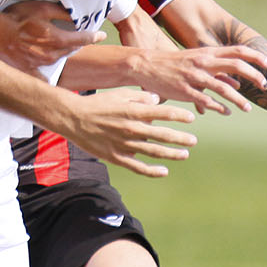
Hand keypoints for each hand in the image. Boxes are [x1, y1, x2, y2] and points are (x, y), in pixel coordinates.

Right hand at [0, 0, 101, 69]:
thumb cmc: (17, 18)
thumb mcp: (42, 8)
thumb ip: (61, 13)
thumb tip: (74, 16)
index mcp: (57, 40)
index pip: (82, 39)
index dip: (94, 36)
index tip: (101, 35)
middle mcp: (52, 55)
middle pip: (71, 50)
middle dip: (77, 44)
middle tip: (81, 38)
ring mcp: (40, 64)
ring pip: (58, 59)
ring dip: (62, 53)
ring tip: (61, 46)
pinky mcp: (29, 69)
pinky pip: (41, 76)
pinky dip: (47, 76)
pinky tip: (49, 79)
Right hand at [60, 89, 196, 177]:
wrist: (73, 118)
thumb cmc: (98, 104)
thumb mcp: (119, 94)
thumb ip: (139, 97)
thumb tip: (157, 101)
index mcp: (133, 111)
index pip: (163, 114)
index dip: (179, 116)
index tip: (191, 118)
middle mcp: (131, 129)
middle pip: (162, 135)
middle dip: (181, 138)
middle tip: (194, 140)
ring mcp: (124, 144)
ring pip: (154, 152)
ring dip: (172, 154)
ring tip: (185, 154)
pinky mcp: (116, 157)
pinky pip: (138, 167)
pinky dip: (152, 171)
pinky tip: (164, 171)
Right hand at [128, 45, 266, 114]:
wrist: (147, 65)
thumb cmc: (173, 64)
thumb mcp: (196, 61)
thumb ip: (216, 70)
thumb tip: (236, 83)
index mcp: (208, 53)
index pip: (238, 51)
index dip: (256, 57)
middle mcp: (204, 62)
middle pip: (237, 66)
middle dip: (254, 76)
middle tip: (264, 86)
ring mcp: (195, 77)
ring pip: (224, 88)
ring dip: (238, 99)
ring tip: (247, 108)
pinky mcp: (186, 91)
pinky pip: (207, 101)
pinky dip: (219, 107)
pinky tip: (225, 112)